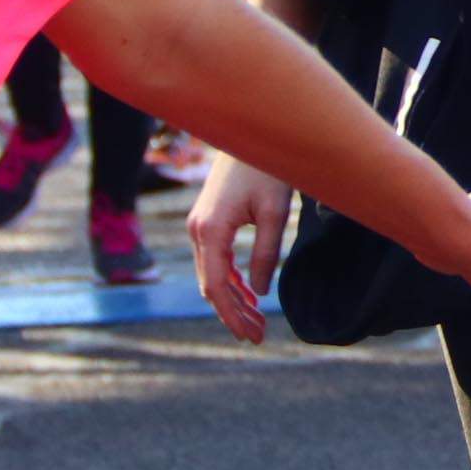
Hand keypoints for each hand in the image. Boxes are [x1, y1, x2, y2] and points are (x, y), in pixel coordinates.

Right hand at [188, 156, 296, 344]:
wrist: (251, 133)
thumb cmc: (267, 169)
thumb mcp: (273, 212)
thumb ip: (265, 253)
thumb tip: (259, 292)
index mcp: (209, 230)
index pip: (216, 287)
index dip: (233, 316)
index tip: (252, 336)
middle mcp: (197, 230)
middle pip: (211, 286)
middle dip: (233, 314)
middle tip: (259, 336)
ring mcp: (199, 226)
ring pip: (211, 275)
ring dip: (232, 300)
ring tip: (256, 322)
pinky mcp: (207, 221)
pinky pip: (215, 260)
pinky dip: (230, 281)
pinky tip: (248, 296)